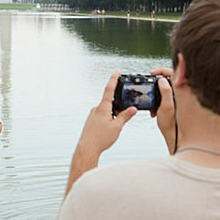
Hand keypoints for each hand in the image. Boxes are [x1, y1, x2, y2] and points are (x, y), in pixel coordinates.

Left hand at [64, 71, 136, 196]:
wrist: (87, 148)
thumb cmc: (101, 139)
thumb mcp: (117, 127)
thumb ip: (125, 116)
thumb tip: (133, 109)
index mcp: (103, 107)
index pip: (109, 89)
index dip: (114, 79)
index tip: (117, 70)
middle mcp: (96, 108)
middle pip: (110, 102)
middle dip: (118, 107)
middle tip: (123, 115)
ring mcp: (93, 114)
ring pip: (107, 111)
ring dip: (113, 115)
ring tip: (113, 129)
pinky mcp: (91, 120)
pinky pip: (102, 116)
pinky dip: (108, 119)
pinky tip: (108, 130)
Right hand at [150, 67, 176, 153]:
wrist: (173, 135)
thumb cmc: (172, 123)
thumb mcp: (166, 106)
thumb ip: (165, 91)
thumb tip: (161, 79)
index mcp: (181, 91)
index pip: (172, 72)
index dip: (161, 70)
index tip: (152, 73)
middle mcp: (181, 92)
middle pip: (168, 78)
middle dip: (157, 82)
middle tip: (149, 84)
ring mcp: (177, 97)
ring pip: (165, 87)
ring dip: (156, 92)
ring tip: (151, 102)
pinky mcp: (173, 102)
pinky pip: (165, 95)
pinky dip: (158, 100)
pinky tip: (154, 109)